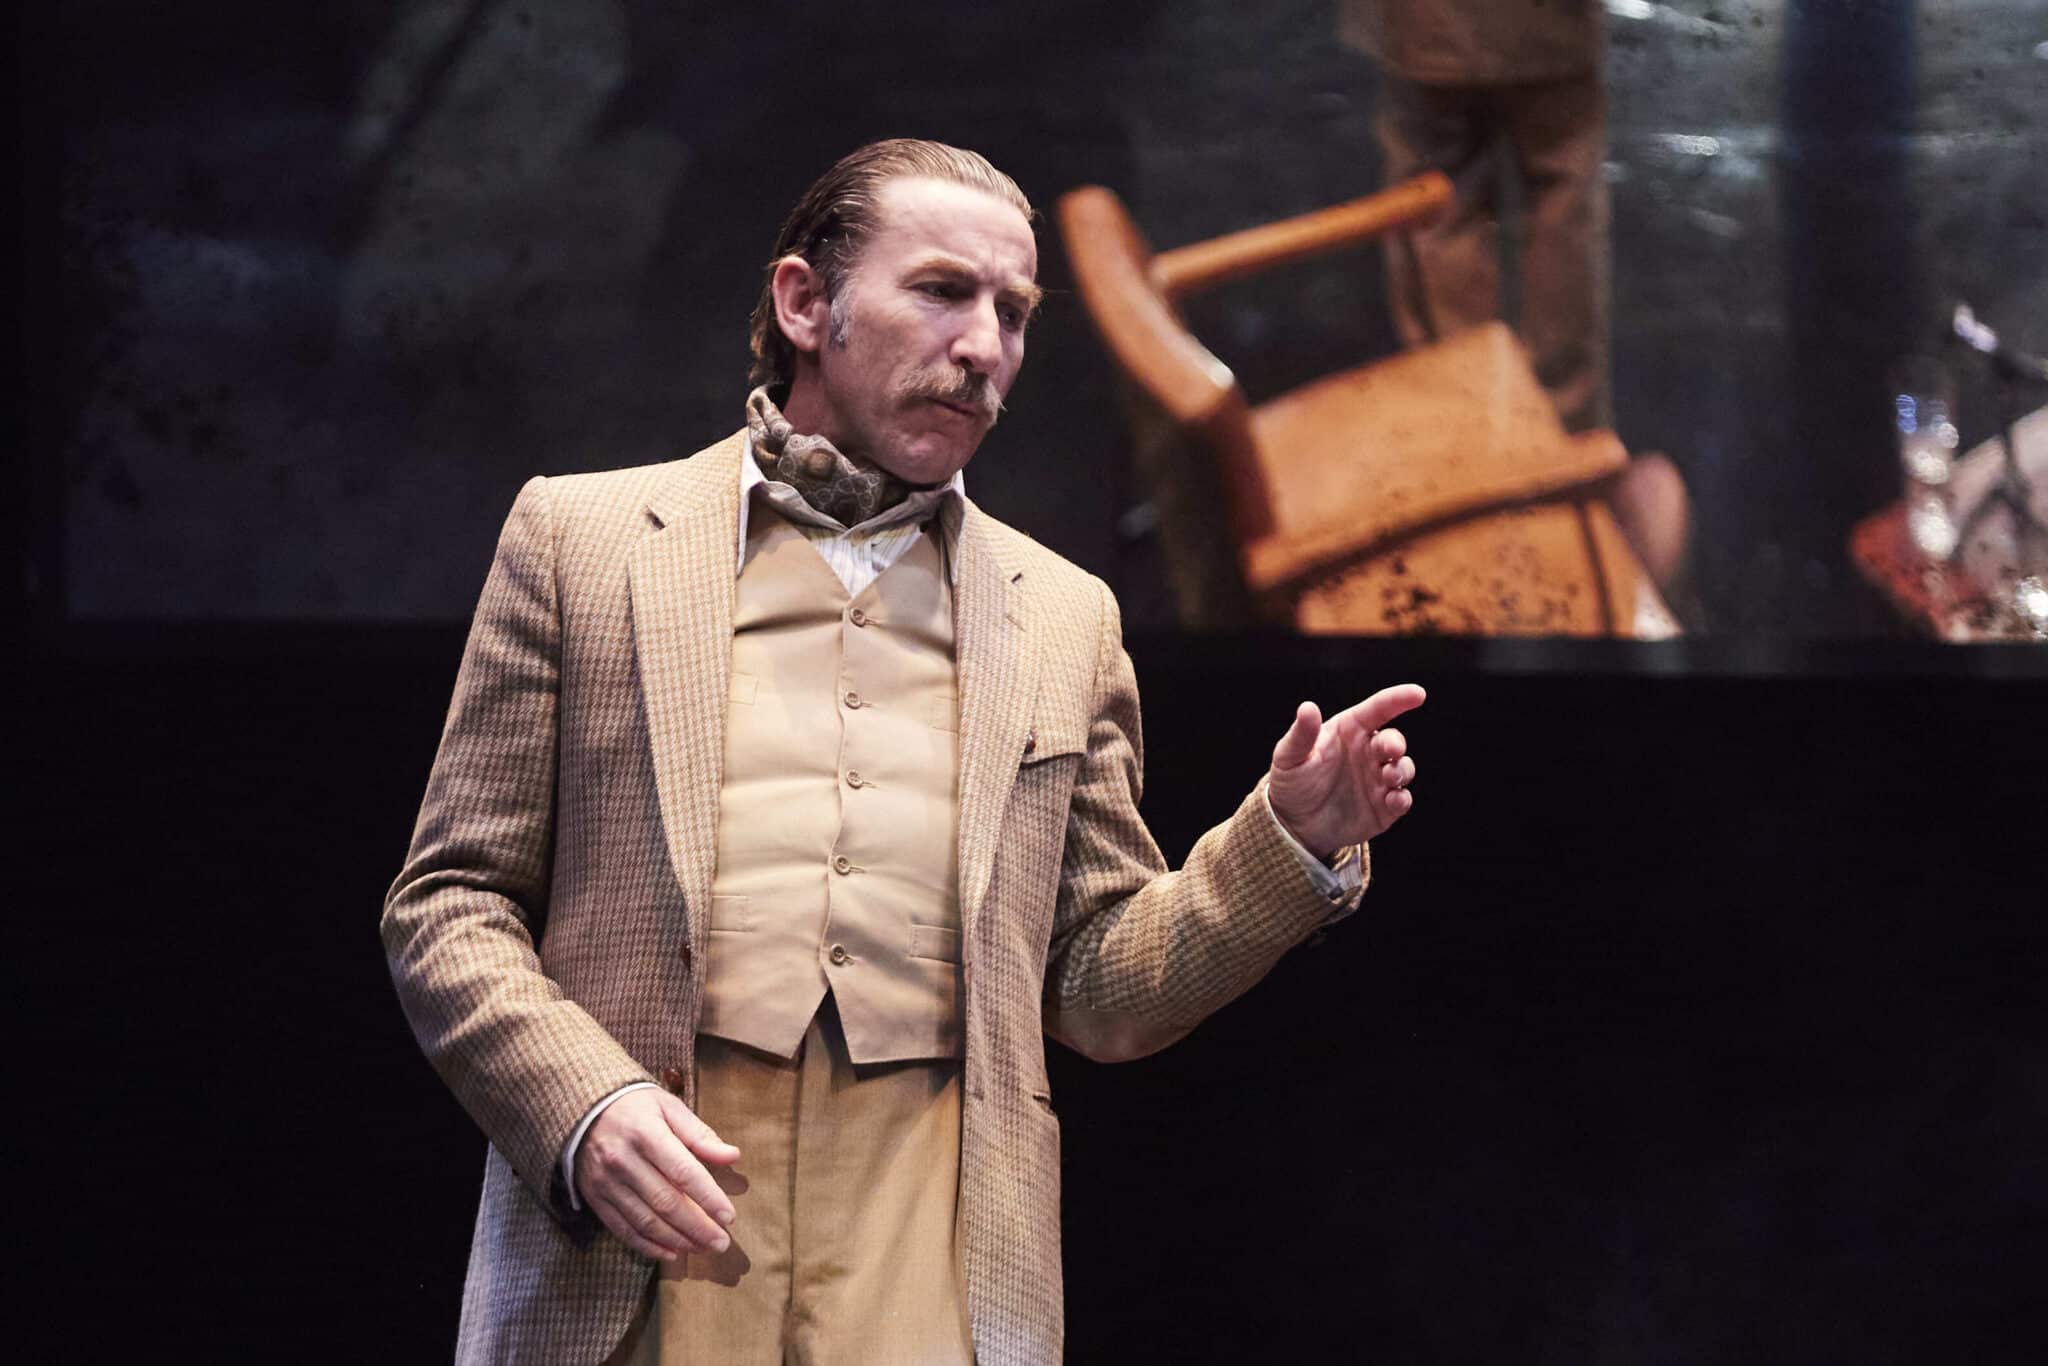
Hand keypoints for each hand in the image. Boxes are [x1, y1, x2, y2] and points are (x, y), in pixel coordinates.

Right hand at [575, 1087, 741, 1260]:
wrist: (583, 1109)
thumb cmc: (636, 1106)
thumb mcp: (669, 1107)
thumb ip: (699, 1135)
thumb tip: (732, 1156)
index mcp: (646, 1133)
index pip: (683, 1172)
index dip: (708, 1197)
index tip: (729, 1217)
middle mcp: (623, 1160)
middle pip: (665, 1202)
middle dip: (697, 1227)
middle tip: (721, 1243)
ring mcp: (606, 1182)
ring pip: (645, 1220)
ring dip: (677, 1240)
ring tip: (702, 1248)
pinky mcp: (595, 1197)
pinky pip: (622, 1229)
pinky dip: (647, 1245)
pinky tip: (671, 1253)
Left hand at [1266, 684, 1424, 857]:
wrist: (1293, 824)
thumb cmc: (1292, 781)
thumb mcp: (1289, 756)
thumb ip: (1301, 734)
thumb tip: (1308, 707)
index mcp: (1350, 730)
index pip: (1378, 709)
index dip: (1398, 699)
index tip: (1418, 694)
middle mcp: (1368, 752)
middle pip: (1393, 740)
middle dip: (1396, 743)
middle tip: (1392, 750)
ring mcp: (1378, 779)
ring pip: (1403, 768)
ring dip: (1402, 770)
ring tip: (1389, 777)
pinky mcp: (1383, 807)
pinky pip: (1401, 800)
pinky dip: (1402, 798)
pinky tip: (1393, 800)